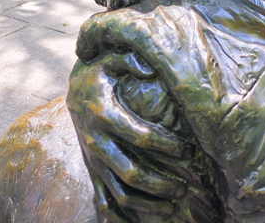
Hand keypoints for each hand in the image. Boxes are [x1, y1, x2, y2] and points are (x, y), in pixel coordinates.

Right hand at [67, 50, 192, 222]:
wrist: (75, 91)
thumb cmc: (101, 72)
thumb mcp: (112, 59)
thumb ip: (132, 60)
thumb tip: (152, 67)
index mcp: (105, 114)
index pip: (141, 136)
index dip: (167, 146)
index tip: (189, 150)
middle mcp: (97, 141)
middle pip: (131, 172)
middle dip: (160, 184)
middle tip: (185, 188)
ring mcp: (94, 160)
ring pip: (119, 193)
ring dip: (147, 203)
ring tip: (172, 204)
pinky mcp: (93, 170)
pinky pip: (106, 200)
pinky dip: (124, 214)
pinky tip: (146, 218)